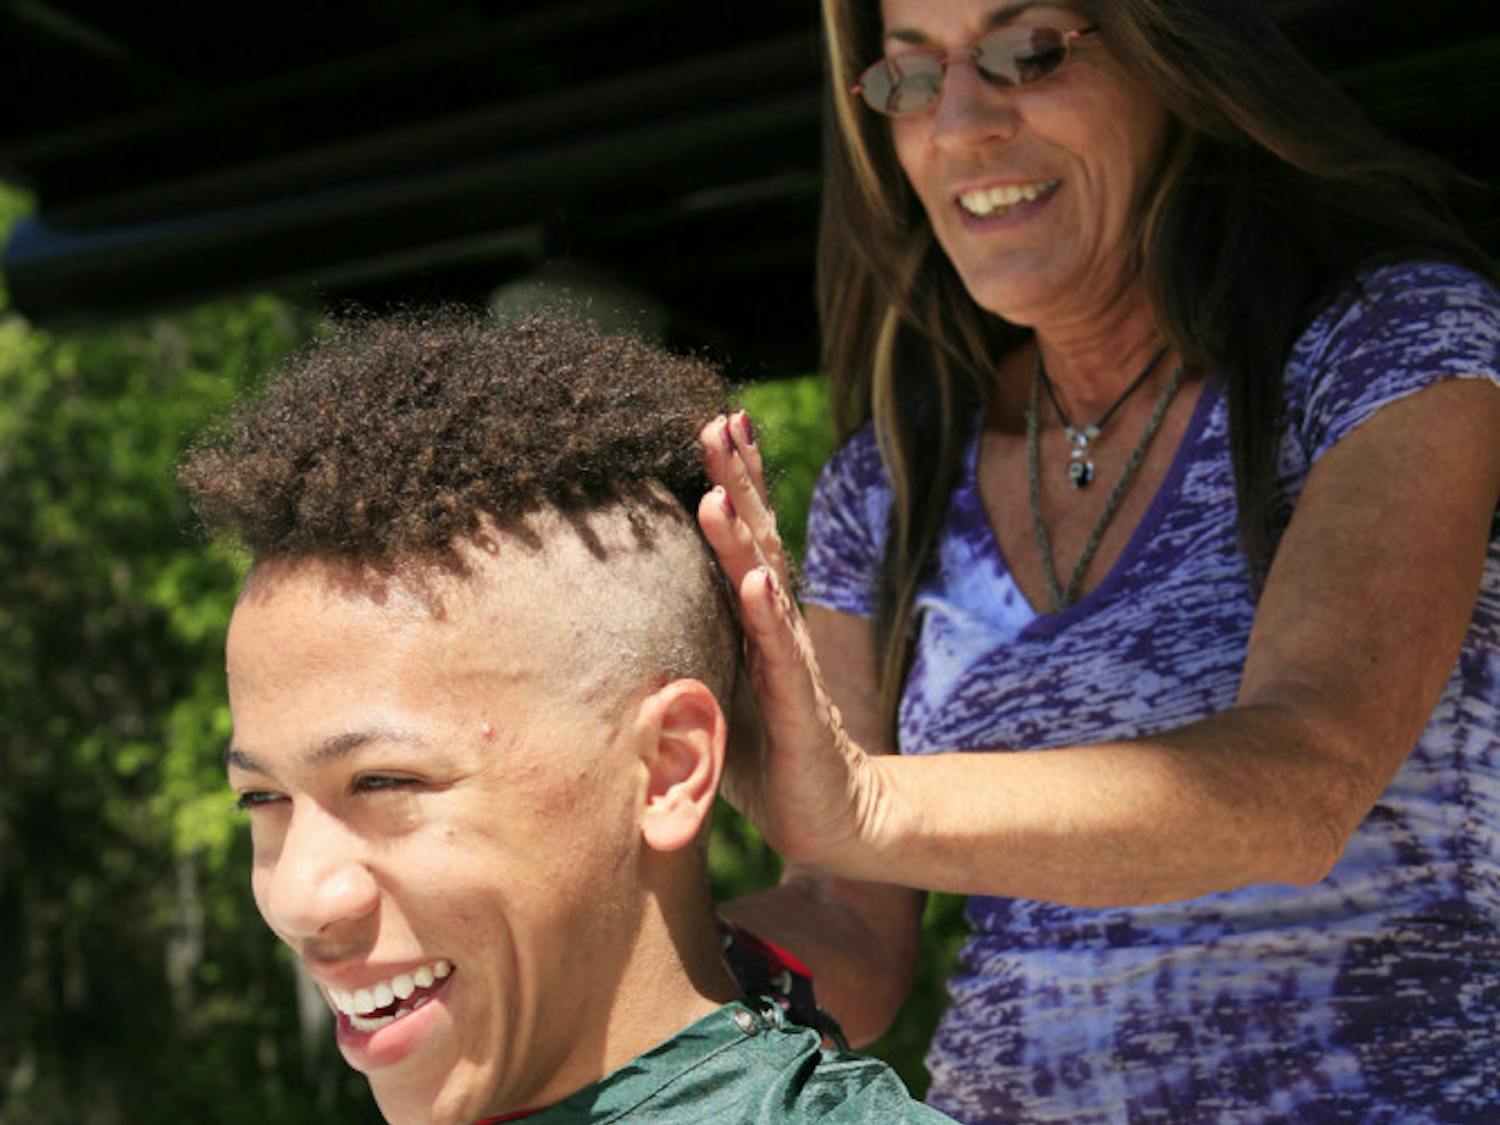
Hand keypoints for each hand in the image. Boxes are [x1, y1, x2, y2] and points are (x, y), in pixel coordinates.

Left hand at [697, 412, 881, 870]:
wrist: (827, 819)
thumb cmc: (762, 755)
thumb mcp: (713, 690)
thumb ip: (685, 648)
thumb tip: (617, 621)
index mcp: (752, 621)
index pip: (743, 538)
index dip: (733, 481)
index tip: (714, 423)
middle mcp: (775, 629)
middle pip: (756, 541)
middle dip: (737, 480)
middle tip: (715, 421)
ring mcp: (791, 664)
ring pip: (764, 587)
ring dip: (742, 536)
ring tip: (719, 489)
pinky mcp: (800, 709)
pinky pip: (782, 656)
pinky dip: (768, 615)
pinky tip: (757, 578)